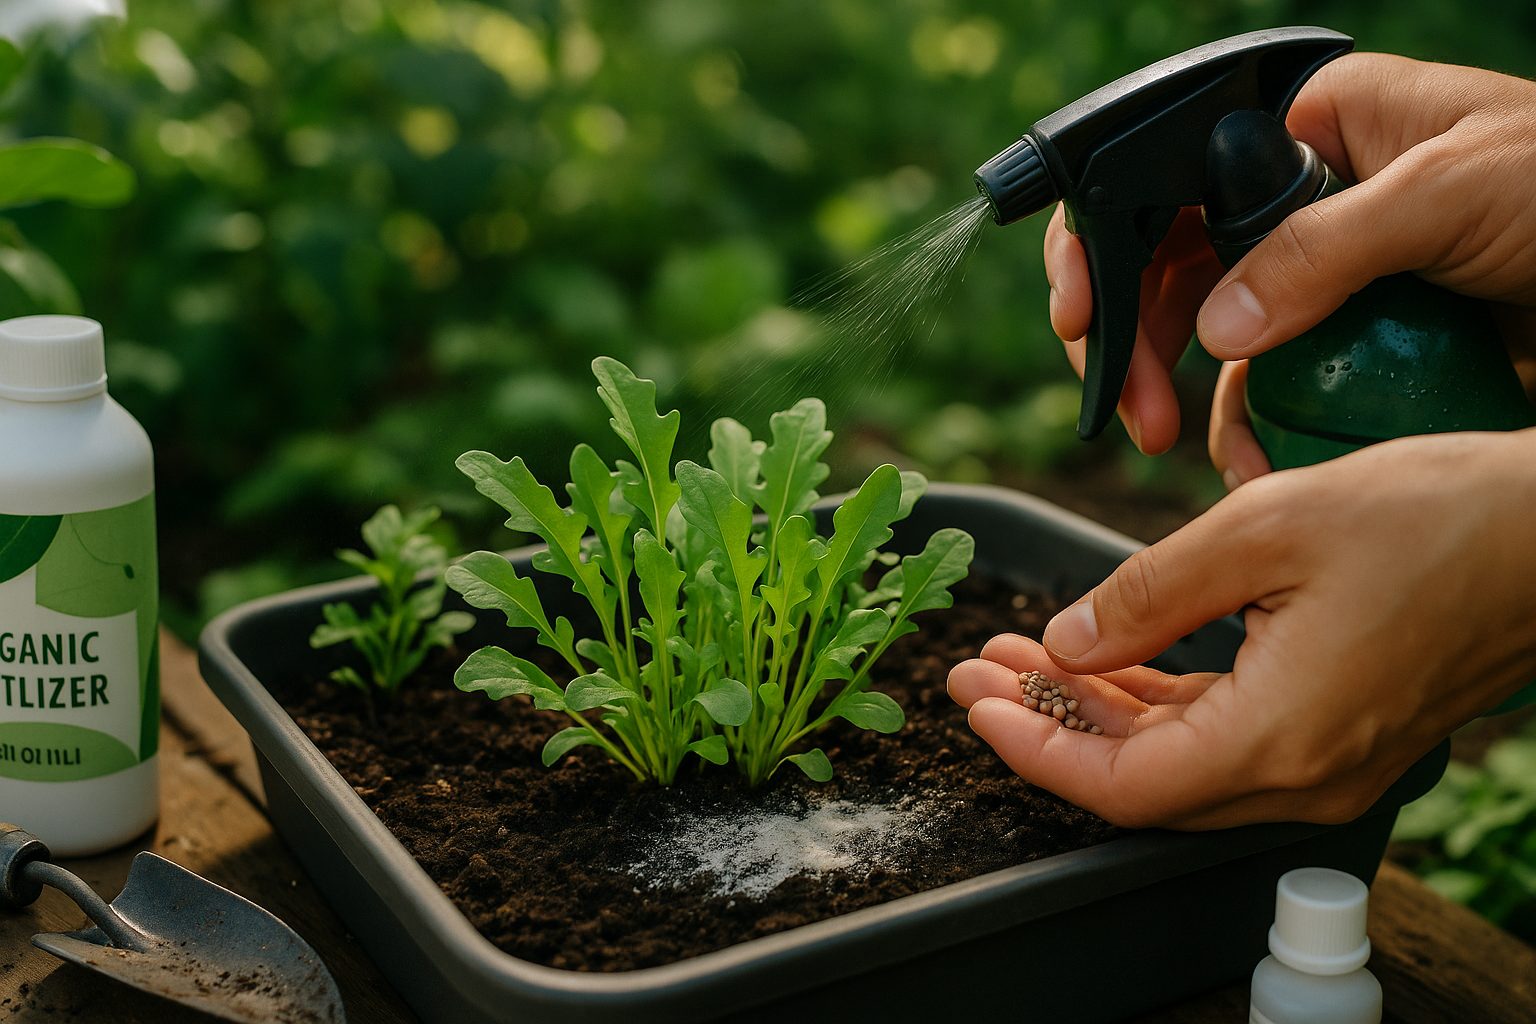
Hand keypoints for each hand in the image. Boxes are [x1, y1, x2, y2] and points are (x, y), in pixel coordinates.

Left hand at [947, 429, 1535, 828]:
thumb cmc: (1436, 517)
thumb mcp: (1265, 528)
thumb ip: (1150, 593)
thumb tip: (1066, 641)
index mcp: (1282, 738)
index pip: (1123, 787)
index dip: (1034, 751)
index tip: (974, 701)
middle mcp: (1304, 773)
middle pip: (1142, 779)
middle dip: (1049, 724)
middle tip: (979, 668)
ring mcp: (1327, 759)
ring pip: (1180, 757)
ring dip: (1096, 710)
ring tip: (1023, 654)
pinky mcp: (1339, 729)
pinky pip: (1224, 734)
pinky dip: (1156, 700)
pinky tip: (1107, 655)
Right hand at [1044, 53, 1535, 480]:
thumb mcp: (1449, 194)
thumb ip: (1320, 249)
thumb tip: (1213, 329)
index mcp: (1317, 130)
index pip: (1175, 174)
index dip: (1111, 242)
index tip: (1084, 313)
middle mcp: (1308, 202)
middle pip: (1175, 265)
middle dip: (1139, 339)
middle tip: (1133, 406)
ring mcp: (1328, 282)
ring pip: (1214, 340)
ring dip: (1184, 399)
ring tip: (1175, 444)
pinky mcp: (1353, 352)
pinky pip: (1272, 391)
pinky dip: (1250, 433)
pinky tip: (1251, 465)